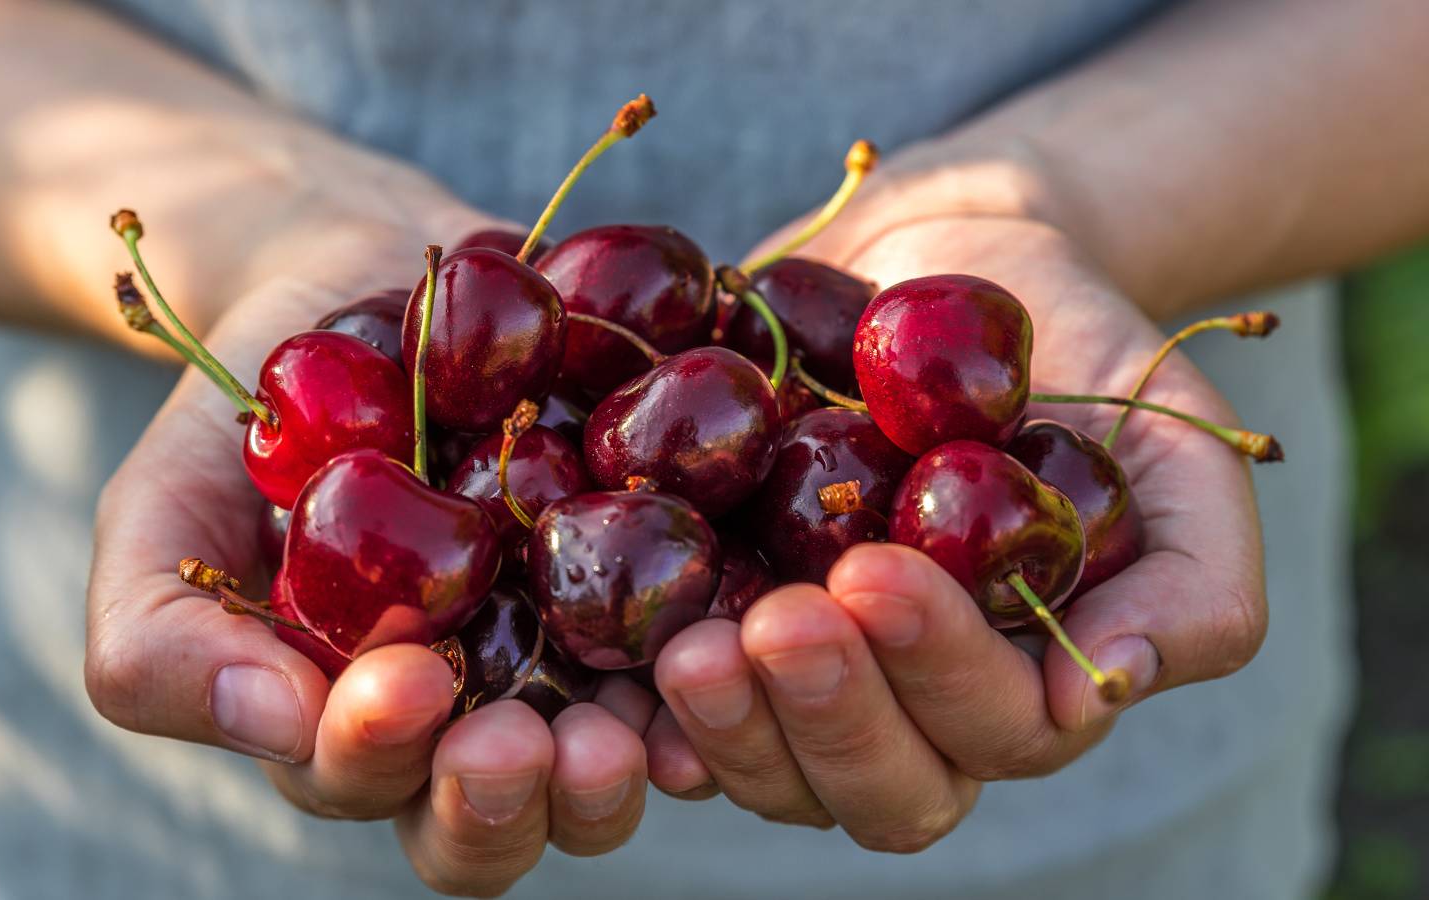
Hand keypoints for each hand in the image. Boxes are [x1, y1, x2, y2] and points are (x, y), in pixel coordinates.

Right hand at [84, 218, 652, 894]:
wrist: (359, 283)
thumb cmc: (249, 416)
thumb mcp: (160, 514)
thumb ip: (163, 640)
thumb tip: (278, 728)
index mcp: (353, 725)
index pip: (367, 787)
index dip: (383, 759)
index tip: (410, 681)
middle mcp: (472, 716)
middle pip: (502, 819)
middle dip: (512, 799)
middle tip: (531, 743)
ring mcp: (569, 655)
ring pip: (610, 764)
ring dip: (625, 760)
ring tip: (636, 710)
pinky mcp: (650, 580)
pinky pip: (698, 645)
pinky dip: (718, 657)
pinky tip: (733, 631)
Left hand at [645, 208, 1267, 850]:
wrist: (943, 262)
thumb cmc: (1073, 357)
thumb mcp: (1174, 445)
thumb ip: (1195, 577)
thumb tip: (1113, 685)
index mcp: (1015, 683)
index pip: (989, 733)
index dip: (936, 675)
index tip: (878, 572)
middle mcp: (901, 704)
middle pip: (868, 785)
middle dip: (822, 715)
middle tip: (775, 624)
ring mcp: (798, 673)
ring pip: (763, 767)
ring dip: (724, 724)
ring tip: (687, 643)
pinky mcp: (708, 617)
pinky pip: (664, 700)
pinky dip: (635, 702)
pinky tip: (610, 664)